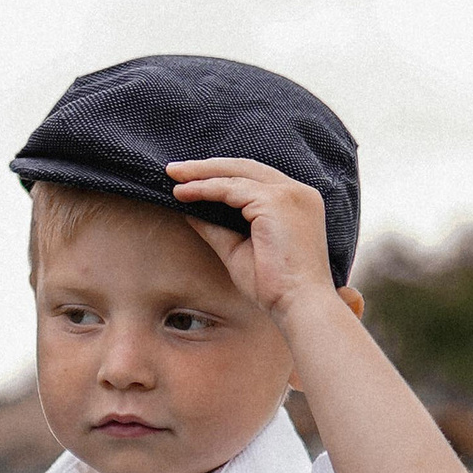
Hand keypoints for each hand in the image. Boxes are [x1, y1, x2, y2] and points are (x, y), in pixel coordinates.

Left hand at [164, 159, 338, 329]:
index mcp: (296, 201)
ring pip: (236, 173)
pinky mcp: (276, 201)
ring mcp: (289, 193)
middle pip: (244, 167)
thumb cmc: (275, 286)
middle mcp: (297, 192)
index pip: (254, 177)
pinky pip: (232, 188)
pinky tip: (184, 193)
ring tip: (172, 178)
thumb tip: (188, 210)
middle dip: (206, 167)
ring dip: (201, 174)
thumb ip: (217, 227)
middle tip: (173, 170)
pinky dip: (205, 189)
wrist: (300, 305)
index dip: (221, 175)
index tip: (191, 179)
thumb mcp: (238, 249)